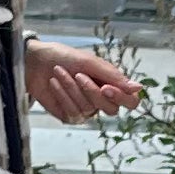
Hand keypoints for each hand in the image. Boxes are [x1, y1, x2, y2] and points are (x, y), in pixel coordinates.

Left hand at [26, 40, 143, 124]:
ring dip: (71, 89)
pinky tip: (54, 83)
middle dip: (92, 92)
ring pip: (88, 109)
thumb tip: (138, 88)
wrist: (36, 62)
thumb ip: (113, 76)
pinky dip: (62, 96)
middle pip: (111, 109)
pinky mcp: (70, 116)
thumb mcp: (90, 62)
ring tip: (59, 73)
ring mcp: (87, 110)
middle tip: (78, 75)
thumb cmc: (64, 57)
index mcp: (111, 84)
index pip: (130, 101)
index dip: (121, 97)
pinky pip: (73, 113)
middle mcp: (102, 100)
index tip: (106, 87)